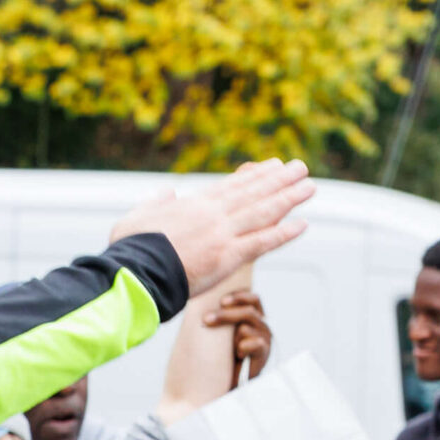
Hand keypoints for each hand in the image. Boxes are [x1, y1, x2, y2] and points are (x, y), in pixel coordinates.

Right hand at [109, 159, 313, 295]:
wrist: (135, 273)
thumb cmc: (130, 250)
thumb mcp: (135, 218)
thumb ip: (154, 204)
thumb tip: (167, 193)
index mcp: (193, 205)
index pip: (231, 186)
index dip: (255, 175)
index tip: (272, 166)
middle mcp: (213, 215)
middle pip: (253, 193)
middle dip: (279, 179)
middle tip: (300, 168)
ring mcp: (222, 235)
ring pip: (263, 211)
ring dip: (288, 198)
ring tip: (309, 187)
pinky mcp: (228, 257)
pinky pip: (262, 242)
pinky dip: (283, 233)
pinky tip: (302, 224)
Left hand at [206, 288, 272, 381]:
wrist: (224, 383)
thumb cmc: (219, 356)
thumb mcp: (219, 333)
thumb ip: (219, 318)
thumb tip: (204, 305)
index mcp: (253, 316)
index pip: (253, 299)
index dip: (239, 296)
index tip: (221, 301)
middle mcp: (261, 325)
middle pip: (249, 311)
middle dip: (226, 314)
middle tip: (206, 320)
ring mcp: (265, 338)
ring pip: (246, 327)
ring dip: (232, 338)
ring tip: (228, 350)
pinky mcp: (264, 352)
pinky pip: (254, 343)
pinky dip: (243, 347)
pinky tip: (238, 355)